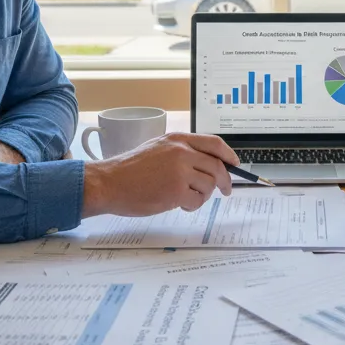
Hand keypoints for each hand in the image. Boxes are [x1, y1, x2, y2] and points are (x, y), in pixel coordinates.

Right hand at [82, 132, 235, 216]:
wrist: (109, 183)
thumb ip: (182, 152)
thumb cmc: (130, 170)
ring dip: (202, 195)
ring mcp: (180, 171)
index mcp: (178, 139)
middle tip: (225, 190)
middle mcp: (182, 152)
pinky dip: (191, 205)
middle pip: (217, 167)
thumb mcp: (158, 149)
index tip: (235, 164)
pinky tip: (177, 203)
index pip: (214, 143)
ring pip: (208, 185)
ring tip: (184, 196)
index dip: (228, 155)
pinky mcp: (176, 191)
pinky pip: (197, 201)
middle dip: (225, 181)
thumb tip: (208, 164)